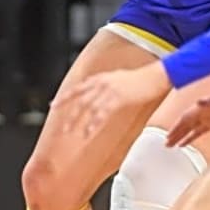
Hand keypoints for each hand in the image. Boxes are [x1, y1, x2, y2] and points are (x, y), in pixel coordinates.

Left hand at [54, 64, 172, 139]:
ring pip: (88, 108)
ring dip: (80, 122)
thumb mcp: (118, 77)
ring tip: (74, 134)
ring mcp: (109, 90)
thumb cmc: (141, 79)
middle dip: (69, 114)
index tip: (54, 105)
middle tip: (62, 128)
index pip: (77, 89)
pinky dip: (94, 123)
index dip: (64, 97)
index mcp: (100, 78)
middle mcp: (101, 83)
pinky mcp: (118, 98)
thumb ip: (106, 83)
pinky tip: (89, 132)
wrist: (156, 76)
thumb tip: (98, 89)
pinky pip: (102, 113)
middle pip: (79, 100)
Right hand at [166, 91, 209, 147]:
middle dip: (175, 133)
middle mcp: (203, 111)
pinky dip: (190, 137)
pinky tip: (184, 144)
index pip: (186, 117)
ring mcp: (208, 117)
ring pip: (190, 128)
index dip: (176, 126)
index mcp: (203, 105)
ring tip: (170, 145)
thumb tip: (199, 101)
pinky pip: (198, 131)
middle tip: (166, 143)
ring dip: (180, 136)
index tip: (168, 135)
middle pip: (185, 123)